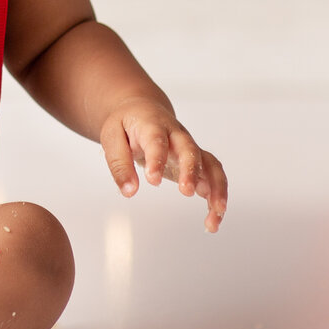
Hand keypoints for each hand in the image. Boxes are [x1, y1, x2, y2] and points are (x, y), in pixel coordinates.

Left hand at [98, 102, 226, 233]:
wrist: (142, 110)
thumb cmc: (127, 124)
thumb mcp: (112, 137)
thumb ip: (119, 164)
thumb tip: (129, 191)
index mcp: (152, 125)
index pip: (157, 140)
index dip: (156, 159)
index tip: (152, 180)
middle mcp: (176, 135)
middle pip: (190, 149)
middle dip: (191, 171)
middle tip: (187, 192)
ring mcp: (190, 148)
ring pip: (210, 164)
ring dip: (216, 188)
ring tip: (215, 214)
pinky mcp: (197, 162)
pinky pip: (213, 177)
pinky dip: (217, 197)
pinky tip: (214, 218)